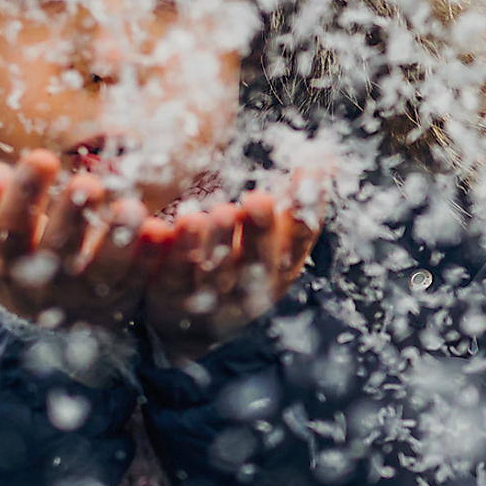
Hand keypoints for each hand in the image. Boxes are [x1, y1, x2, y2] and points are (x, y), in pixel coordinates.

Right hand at [0, 151, 153, 328]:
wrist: (44, 309)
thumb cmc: (17, 250)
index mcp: (2, 263)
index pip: (11, 228)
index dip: (25, 195)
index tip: (43, 156)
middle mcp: (40, 287)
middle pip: (57, 250)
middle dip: (73, 215)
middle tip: (88, 181)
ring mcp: (81, 299)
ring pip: (102, 270)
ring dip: (118, 239)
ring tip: (131, 206)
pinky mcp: (117, 303)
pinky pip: (137, 280)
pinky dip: (149, 257)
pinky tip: (160, 229)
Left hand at [140, 187, 322, 364]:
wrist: (191, 327)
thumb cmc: (241, 267)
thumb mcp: (274, 242)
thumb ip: (295, 204)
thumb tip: (327, 158)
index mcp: (281, 268)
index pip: (301, 238)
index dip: (307, 207)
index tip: (307, 172)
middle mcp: (251, 288)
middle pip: (259, 261)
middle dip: (260, 231)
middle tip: (257, 199)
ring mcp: (209, 298)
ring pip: (214, 273)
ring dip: (217, 243)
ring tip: (214, 214)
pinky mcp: (168, 298)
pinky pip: (167, 276)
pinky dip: (165, 253)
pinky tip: (158, 227)